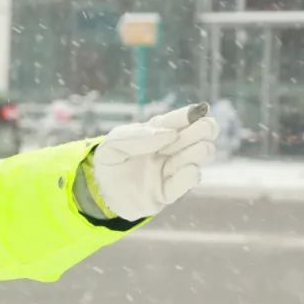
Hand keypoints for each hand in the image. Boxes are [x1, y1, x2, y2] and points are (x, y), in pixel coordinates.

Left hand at [91, 103, 218, 219]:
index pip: (184, 118)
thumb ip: (137, 136)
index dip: (191, 114)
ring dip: (195, 150)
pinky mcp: (169, 192)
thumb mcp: (114, 143)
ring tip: (170, 154)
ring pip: (202, 153)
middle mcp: (172, 148)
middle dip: (200, 130)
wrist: (99, 192)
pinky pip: (189, 180)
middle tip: (183, 136)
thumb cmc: (110, 162)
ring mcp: (173, 169)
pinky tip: (184, 169)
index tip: (197, 112)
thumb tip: (169, 134)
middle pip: (203, 132)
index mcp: (159, 131)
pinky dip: (190, 174)